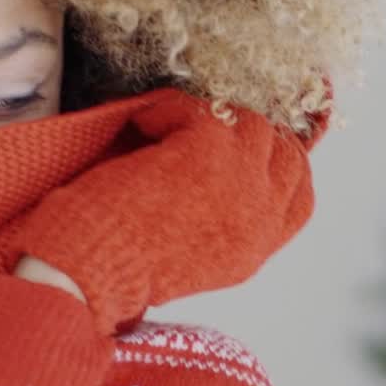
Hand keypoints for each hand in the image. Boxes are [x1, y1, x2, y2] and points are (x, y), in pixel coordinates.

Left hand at [0, 81, 331, 335]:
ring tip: (159, 133)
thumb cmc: (113, 271)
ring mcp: (241, 183)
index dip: (279, 166)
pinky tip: (140, 127)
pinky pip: (201, 107)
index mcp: (252, 251)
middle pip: (287, 154)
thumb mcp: (186, 260)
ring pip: (250, 123)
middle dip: (251, 134)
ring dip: (206, 118)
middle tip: (204, 126)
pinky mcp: (210, 149)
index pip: (299, 199)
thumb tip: (215, 184)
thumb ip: (218, 227)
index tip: (244, 152)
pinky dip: (167, 110)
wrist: (86, 278)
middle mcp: (257, 220)